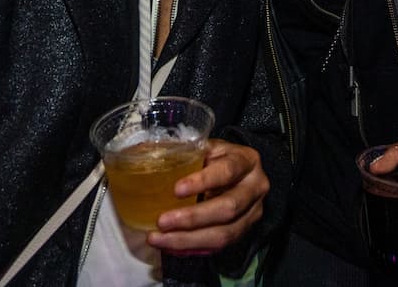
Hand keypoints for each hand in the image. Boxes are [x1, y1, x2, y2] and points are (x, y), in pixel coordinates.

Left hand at [146, 139, 267, 254]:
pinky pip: (218, 248)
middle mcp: (255, 188)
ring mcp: (253, 214)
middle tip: (162, 222)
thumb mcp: (209, 148)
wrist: (244, 174)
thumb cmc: (219, 158)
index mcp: (247, 161)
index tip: (176, 190)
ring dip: (189, 240)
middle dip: (192, 218)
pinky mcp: (244, 233)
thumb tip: (142, 151)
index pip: (227, 171)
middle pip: (228, 208)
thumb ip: (185, 151)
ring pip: (224, 234)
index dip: (203, 181)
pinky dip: (193, 249)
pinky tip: (171, 247)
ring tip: (160, 239)